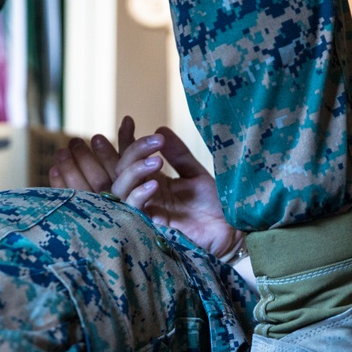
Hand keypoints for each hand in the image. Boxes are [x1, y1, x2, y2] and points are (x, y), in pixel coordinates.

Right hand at [50, 117, 242, 259]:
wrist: (232, 230)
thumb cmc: (216, 206)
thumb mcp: (195, 174)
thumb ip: (178, 154)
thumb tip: (159, 130)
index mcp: (153, 181)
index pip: (129, 158)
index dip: (125, 139)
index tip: (129, 120)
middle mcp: (145, 195)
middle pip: (120, 170)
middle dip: (130, 151)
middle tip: (153, 142)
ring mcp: (145, 211)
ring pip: (120, 188)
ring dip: (134, 170)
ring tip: (156, 161)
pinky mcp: (150, 227)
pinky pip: (133, 209)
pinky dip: (139, 194)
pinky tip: (154, 183)